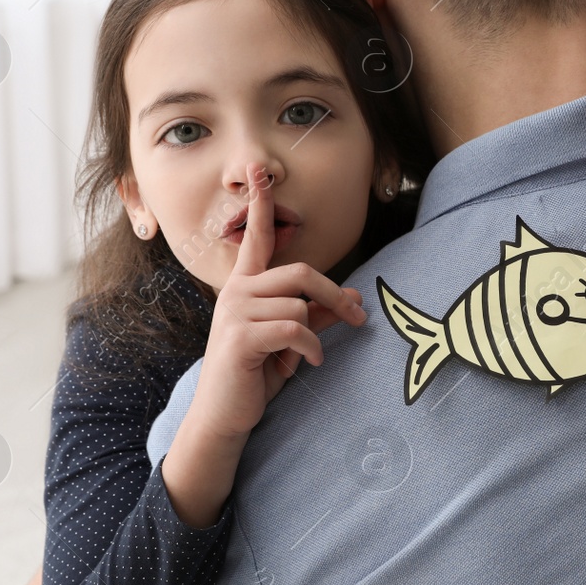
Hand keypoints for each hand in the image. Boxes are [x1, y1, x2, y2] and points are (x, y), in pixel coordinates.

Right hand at [164, 164, 365, 526]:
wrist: (227, 414)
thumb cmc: (257, 373)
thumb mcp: (289, 340)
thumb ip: (313, 314)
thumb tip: (349, 300)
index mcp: (245, 286)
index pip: (256, 238)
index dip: (261, 204)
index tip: (259, 170)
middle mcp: (236, 292)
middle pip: (299, 272)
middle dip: (333, 292)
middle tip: (358, 315)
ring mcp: (235, 312)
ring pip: (298, 304)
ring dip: (317, 332)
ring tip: (310, 355)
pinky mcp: (241, 337)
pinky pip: (294, 328)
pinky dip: (311, 348)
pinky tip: (307, 364)